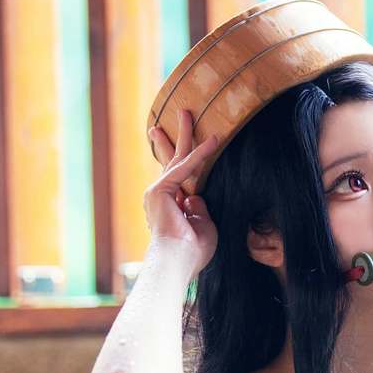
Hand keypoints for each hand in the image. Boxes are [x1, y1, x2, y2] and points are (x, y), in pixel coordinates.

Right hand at [145, 109, 219, 273]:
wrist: (178, 260)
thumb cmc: (192, 251)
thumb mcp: (203, 227)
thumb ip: (200, 210)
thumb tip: (196, 197)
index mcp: (171, 206)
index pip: (179, 178)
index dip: (187, 161)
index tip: (191, 147)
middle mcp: (161, 196)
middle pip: (172, 160)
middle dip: (177, 137)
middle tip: (182, 114)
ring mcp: (157, 192)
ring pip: (176, 157)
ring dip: (184, 134)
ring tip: (188, 112)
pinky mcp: (161, 189)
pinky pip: (184, 168)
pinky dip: (200, 155)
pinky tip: (214, 140)